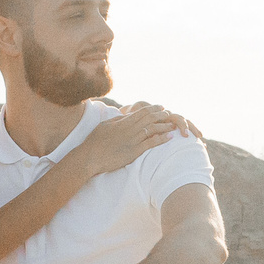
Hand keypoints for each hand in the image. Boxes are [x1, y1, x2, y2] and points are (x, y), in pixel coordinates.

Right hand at [79, 102, 198, 175]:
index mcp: (123, 122)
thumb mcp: (104, 126)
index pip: (141, 112)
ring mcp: (133, 139)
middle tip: (169, 113)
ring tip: (173, 124)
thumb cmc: (94, 142)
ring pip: (153, 129)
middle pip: (150, 118)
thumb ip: (117, 120)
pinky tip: (170, 137)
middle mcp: (130, 128)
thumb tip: (125, 116)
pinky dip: (162, 139)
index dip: (153, 108)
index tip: (160, 107)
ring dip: (164, 126)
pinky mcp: (134, 151)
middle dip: (161, 115)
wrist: (90, 156)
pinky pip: (151, 143)